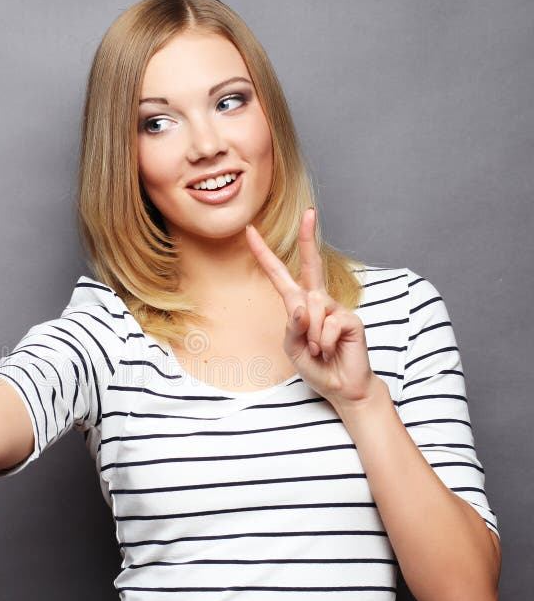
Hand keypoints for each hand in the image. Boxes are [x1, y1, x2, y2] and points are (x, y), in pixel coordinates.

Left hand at [244, 208, 377, 410]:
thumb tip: (303, 307)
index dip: (265, 254)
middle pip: (312, 265)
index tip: (250, 232)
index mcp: (299, 306)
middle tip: (309, 212)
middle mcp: (318, 301)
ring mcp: (336, 308)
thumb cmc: (316, 366)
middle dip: (309, 238)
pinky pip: (328, 325)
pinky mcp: (351, 319)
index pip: (280, 275)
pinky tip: (331, 351)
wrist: (341, 388)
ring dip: (310, 337)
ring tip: (318, 351)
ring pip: (313, 310)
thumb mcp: (292, 348)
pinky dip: (323, 343)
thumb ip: (293, 328)